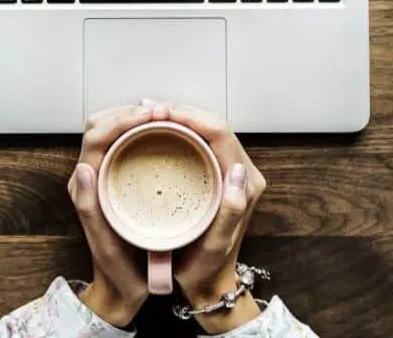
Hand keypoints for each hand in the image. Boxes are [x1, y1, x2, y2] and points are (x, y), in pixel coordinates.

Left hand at [69, 103, 163, 326]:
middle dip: (131, 111)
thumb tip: (83, 167)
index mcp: (84, 186)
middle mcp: (89, 176)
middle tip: (165, 111)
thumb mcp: (105, 244)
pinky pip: (124, 143)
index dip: (123, 119)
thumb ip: (89, 209)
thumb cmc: (117, 271)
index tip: (153, 115)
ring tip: (167, 116)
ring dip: (136, 117)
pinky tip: (164, 133)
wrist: (120, 292)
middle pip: (103, 124)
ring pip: (113, 130)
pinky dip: (141, 130)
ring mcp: (102, 176)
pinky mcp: (116, 179)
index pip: (97, 136)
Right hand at [169, 104, 266, 333]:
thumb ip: (232, 210)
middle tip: (147, 109)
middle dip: (183, 110)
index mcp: (245, 183)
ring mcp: (232, 172)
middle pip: (214, 124)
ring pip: (208, 129)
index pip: (220, 132)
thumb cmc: (206, 268)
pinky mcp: (221, 175)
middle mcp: (243, 172)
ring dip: (181, 117)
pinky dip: (182, 129)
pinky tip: (159, 129)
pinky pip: (203, 141)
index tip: (160, 113)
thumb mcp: (217, 245)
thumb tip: (237, 171)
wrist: (209, 283)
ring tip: (148, 114)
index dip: (191, 115)